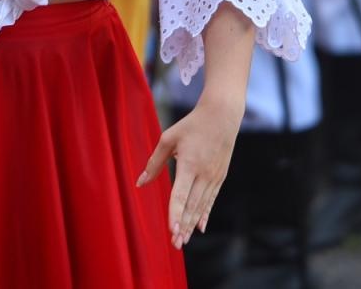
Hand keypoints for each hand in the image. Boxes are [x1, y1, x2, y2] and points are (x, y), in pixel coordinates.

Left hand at [136, 97, 240, 248]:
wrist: (222, 116)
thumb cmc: (191, 125)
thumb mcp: (168, 138)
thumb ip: (154, 162)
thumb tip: (139, 183)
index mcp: (189, 164)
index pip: (180, 194)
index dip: (175, 212)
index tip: (172, 229)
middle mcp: (204, 174)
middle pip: (191, 205)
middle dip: (183, 225)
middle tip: (175, 244)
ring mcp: (214, 177)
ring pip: (201, 205)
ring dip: (191, 224)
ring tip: (182, 240)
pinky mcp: (219, 177)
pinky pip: (211, 200)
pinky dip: (204, 215)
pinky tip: (199, 228)